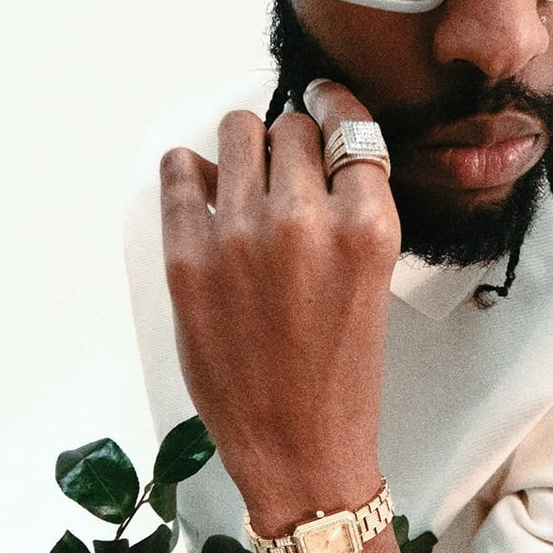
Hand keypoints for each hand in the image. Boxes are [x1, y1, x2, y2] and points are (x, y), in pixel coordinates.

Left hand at [159, 80, 399, 532]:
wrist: (298, 449)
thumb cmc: (340, 375)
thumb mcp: (372, 281)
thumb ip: (348, 215)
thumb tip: (310, 151)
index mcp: (368, 227)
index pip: (351, 128)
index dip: (335, 111)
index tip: (323, 104)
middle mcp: (306, 219)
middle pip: (293, 127)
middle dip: (290, 144)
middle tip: (284, 174)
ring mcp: (241, 234)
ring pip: (238, 132)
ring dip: (243, 147)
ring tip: (245, 181)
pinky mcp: (188, 256)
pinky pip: (180, 169)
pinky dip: (193, 172)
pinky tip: (204, 193)